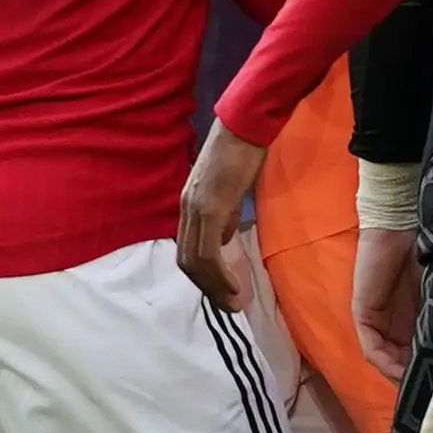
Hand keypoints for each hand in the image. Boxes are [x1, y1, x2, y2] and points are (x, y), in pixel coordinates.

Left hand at [177, 124, 270, 309]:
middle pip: (186, 260)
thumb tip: (226, 240)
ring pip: (194, 261)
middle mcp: (186, 208)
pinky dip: (220, 274)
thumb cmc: (243, 151)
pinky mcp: (210, 207)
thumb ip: (225, 215)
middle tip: (229, 306)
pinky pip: (208, 251)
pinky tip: (234, 285)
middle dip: (207, 289)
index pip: (188, 249)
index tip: (224, 292)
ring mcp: (197, 208)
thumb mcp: (229, 189)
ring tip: (233, 303)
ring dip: (214, 287)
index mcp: (189, 205)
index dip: (203, 276)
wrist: (246, 125)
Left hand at [353, 223, 422, 379]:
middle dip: (421, 376)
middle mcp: (399, 322)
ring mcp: (379, 321)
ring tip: (423, 388)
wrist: (404, 222)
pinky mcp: (364, 316)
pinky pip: (373, 349)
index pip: (425, 350)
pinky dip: (387, 364)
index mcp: (420, 315)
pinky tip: (403, 373)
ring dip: (404, 375)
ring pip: (390, 359)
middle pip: (407, 359)